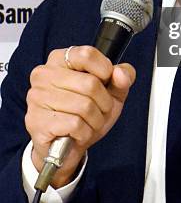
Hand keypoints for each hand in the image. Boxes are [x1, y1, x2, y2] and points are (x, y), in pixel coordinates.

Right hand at [25, 46, 135, 187]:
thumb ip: (122, 78)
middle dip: (104, 103)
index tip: (105, 82)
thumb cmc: (86, 114)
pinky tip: (77, 133)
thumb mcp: (111, 92)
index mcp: (60, 59)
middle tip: (98, 111)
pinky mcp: (37, 120)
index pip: (88, 54)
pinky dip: (84, 132)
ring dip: (95, 120)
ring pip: (85, 106)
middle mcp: (44, 74)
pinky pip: (75, 124)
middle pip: (90, 84)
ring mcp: (38, 97)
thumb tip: (120, 74)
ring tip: (88, 123)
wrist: (65, 148)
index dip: (105, 70)